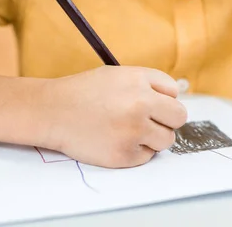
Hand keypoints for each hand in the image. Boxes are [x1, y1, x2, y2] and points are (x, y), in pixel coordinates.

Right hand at [41, 66, 187, 167]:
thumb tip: (174, 100)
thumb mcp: (116, 75)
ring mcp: (134, 131)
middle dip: (166, 120)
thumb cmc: (83, 93)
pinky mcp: (125, 154)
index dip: (162, 98)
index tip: (151, 103)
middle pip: (179, 117)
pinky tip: (115, 140)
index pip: (174, 92)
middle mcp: (140, 103)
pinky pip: (147, 156)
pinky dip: (135, 151)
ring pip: (166, 140)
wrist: (53, 112)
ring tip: (128, 131)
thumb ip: (146, 85)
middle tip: (149, 121)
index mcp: (139, 80)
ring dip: (152, 138)